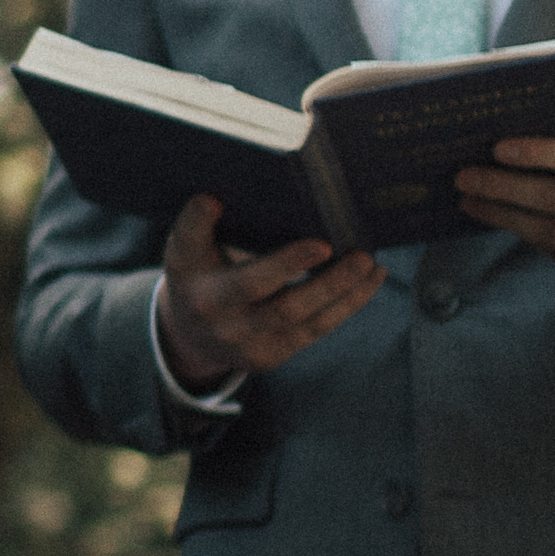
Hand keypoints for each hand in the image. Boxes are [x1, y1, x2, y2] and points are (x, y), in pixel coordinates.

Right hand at [152, 194, 374, 389]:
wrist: (188, 334)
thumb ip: (196, 226)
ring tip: (371, 264)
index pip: (245, 281)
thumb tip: (213, 199)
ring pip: (307, 322)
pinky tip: (369, 281)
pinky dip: (347, 305)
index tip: (320, 243)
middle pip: (284, 308)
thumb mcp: (183, 249)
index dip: (283, 264)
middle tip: (359, 255)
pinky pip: (315, 331)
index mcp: (206, 294)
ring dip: (346, 293)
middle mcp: (228, 326)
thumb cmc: (194, 274)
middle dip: (327, 283)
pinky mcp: (272, 356)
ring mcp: (252, 347)